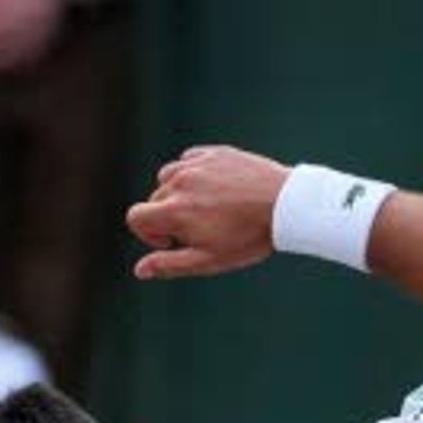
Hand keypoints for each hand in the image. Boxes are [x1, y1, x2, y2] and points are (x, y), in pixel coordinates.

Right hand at [124, 144, 292, 281]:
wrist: (287, 205)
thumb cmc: (249, 237)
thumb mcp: (209, 260)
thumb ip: (170, 265)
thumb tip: (139, 270)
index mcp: (175, 210)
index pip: (135, 217)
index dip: (147, 233)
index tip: (172, 241)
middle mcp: (180, 182)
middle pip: (155, 199)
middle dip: (168, 216)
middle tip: (201, 229)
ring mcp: (197, 164)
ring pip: (169, 176)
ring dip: (178, 192)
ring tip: (205, 207)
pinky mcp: (215, 152)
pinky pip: (189, 159)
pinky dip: (193, 172)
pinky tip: (214, 188)